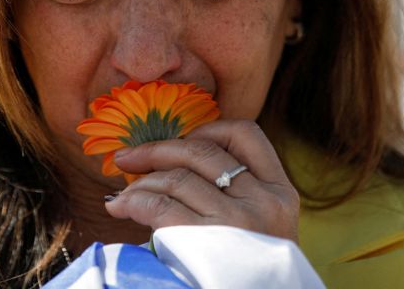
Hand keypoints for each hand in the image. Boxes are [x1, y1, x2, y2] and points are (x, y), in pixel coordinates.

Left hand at [103, 120, 299, 241]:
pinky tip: (121, 207)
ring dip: (140, 182)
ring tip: (123, 196)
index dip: (208, 128)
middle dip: (156, 150)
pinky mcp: (208, 243)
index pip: (246, 134)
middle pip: (200, 151)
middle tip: (125, 158)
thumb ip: (239, 193)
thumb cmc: (252, 275)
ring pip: (176, 178)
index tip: (182, 140)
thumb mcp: (265, 227)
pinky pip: (160, 206)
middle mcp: (264, 200)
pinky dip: (133, 201)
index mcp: (282, 191)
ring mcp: (238, 221)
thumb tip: (173, 161)